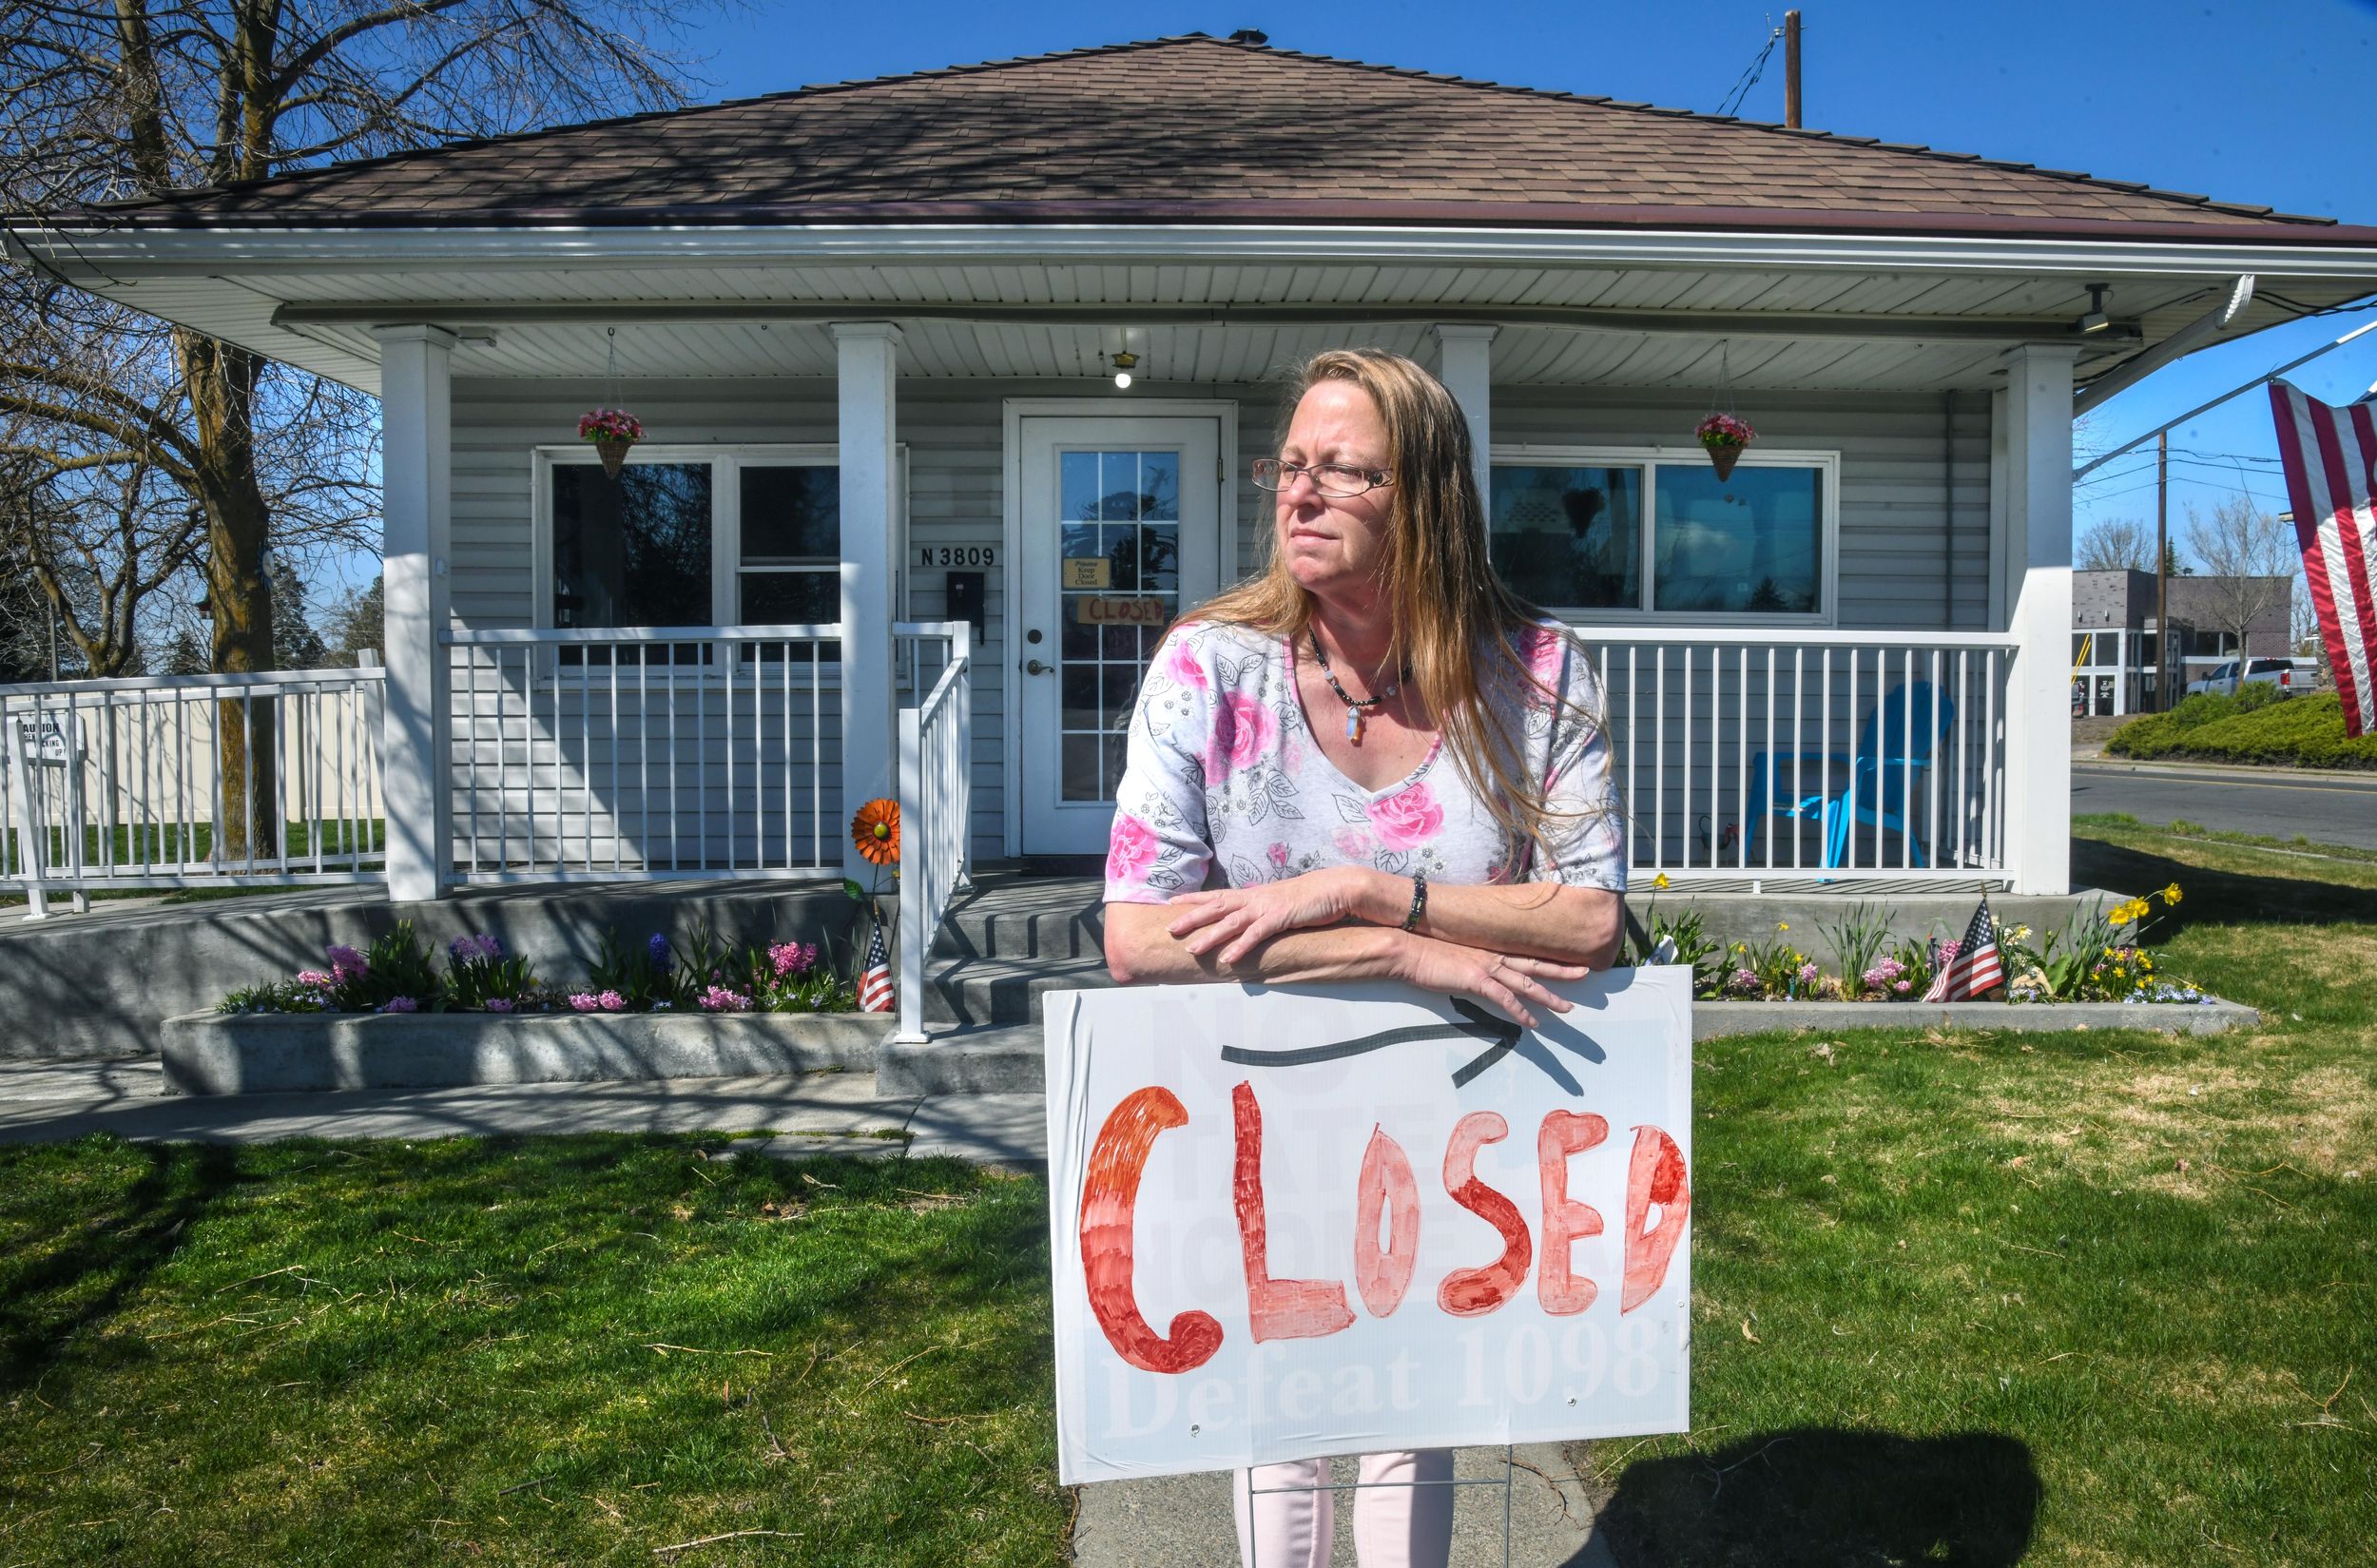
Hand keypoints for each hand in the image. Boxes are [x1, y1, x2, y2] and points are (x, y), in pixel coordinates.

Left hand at [1166, 867, 1373, 963]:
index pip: (1217, 895)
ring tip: (1191, 948)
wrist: (1337, 887)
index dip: (1194, 899)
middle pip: (1216, 906)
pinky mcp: (1281, 917)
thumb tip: (1253, 924)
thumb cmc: (1310, 898)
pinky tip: (1227, 958)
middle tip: (1168, 928)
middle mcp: (1256, 898)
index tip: (1172, 902)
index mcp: (1254, 894)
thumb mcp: (1281, 904)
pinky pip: (1257, 934)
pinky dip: (1241, 946)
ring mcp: (1267, 907)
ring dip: (1210, 935)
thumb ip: (1264, 913)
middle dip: (1191, 917)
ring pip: (1231, 922)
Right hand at [1390, 933, 1591, 1029]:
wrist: (1409, 951)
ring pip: (1527, 983)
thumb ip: (1470, 961)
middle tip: (1585, 973)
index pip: (1524, 955)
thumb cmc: (1427, 954)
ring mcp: (1487, 968)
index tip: (1566, 961)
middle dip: (1562, 971)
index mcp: (1490, 950)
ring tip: (1567, 1008)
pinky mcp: (1477, 980)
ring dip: (1549, 996)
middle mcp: (1493, 956)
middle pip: (1536, 964)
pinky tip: (1532, 1023)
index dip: (1547, 959)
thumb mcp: (1455, 955)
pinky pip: (1504, 999)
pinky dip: (1520, 1011)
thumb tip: (1475, 968)